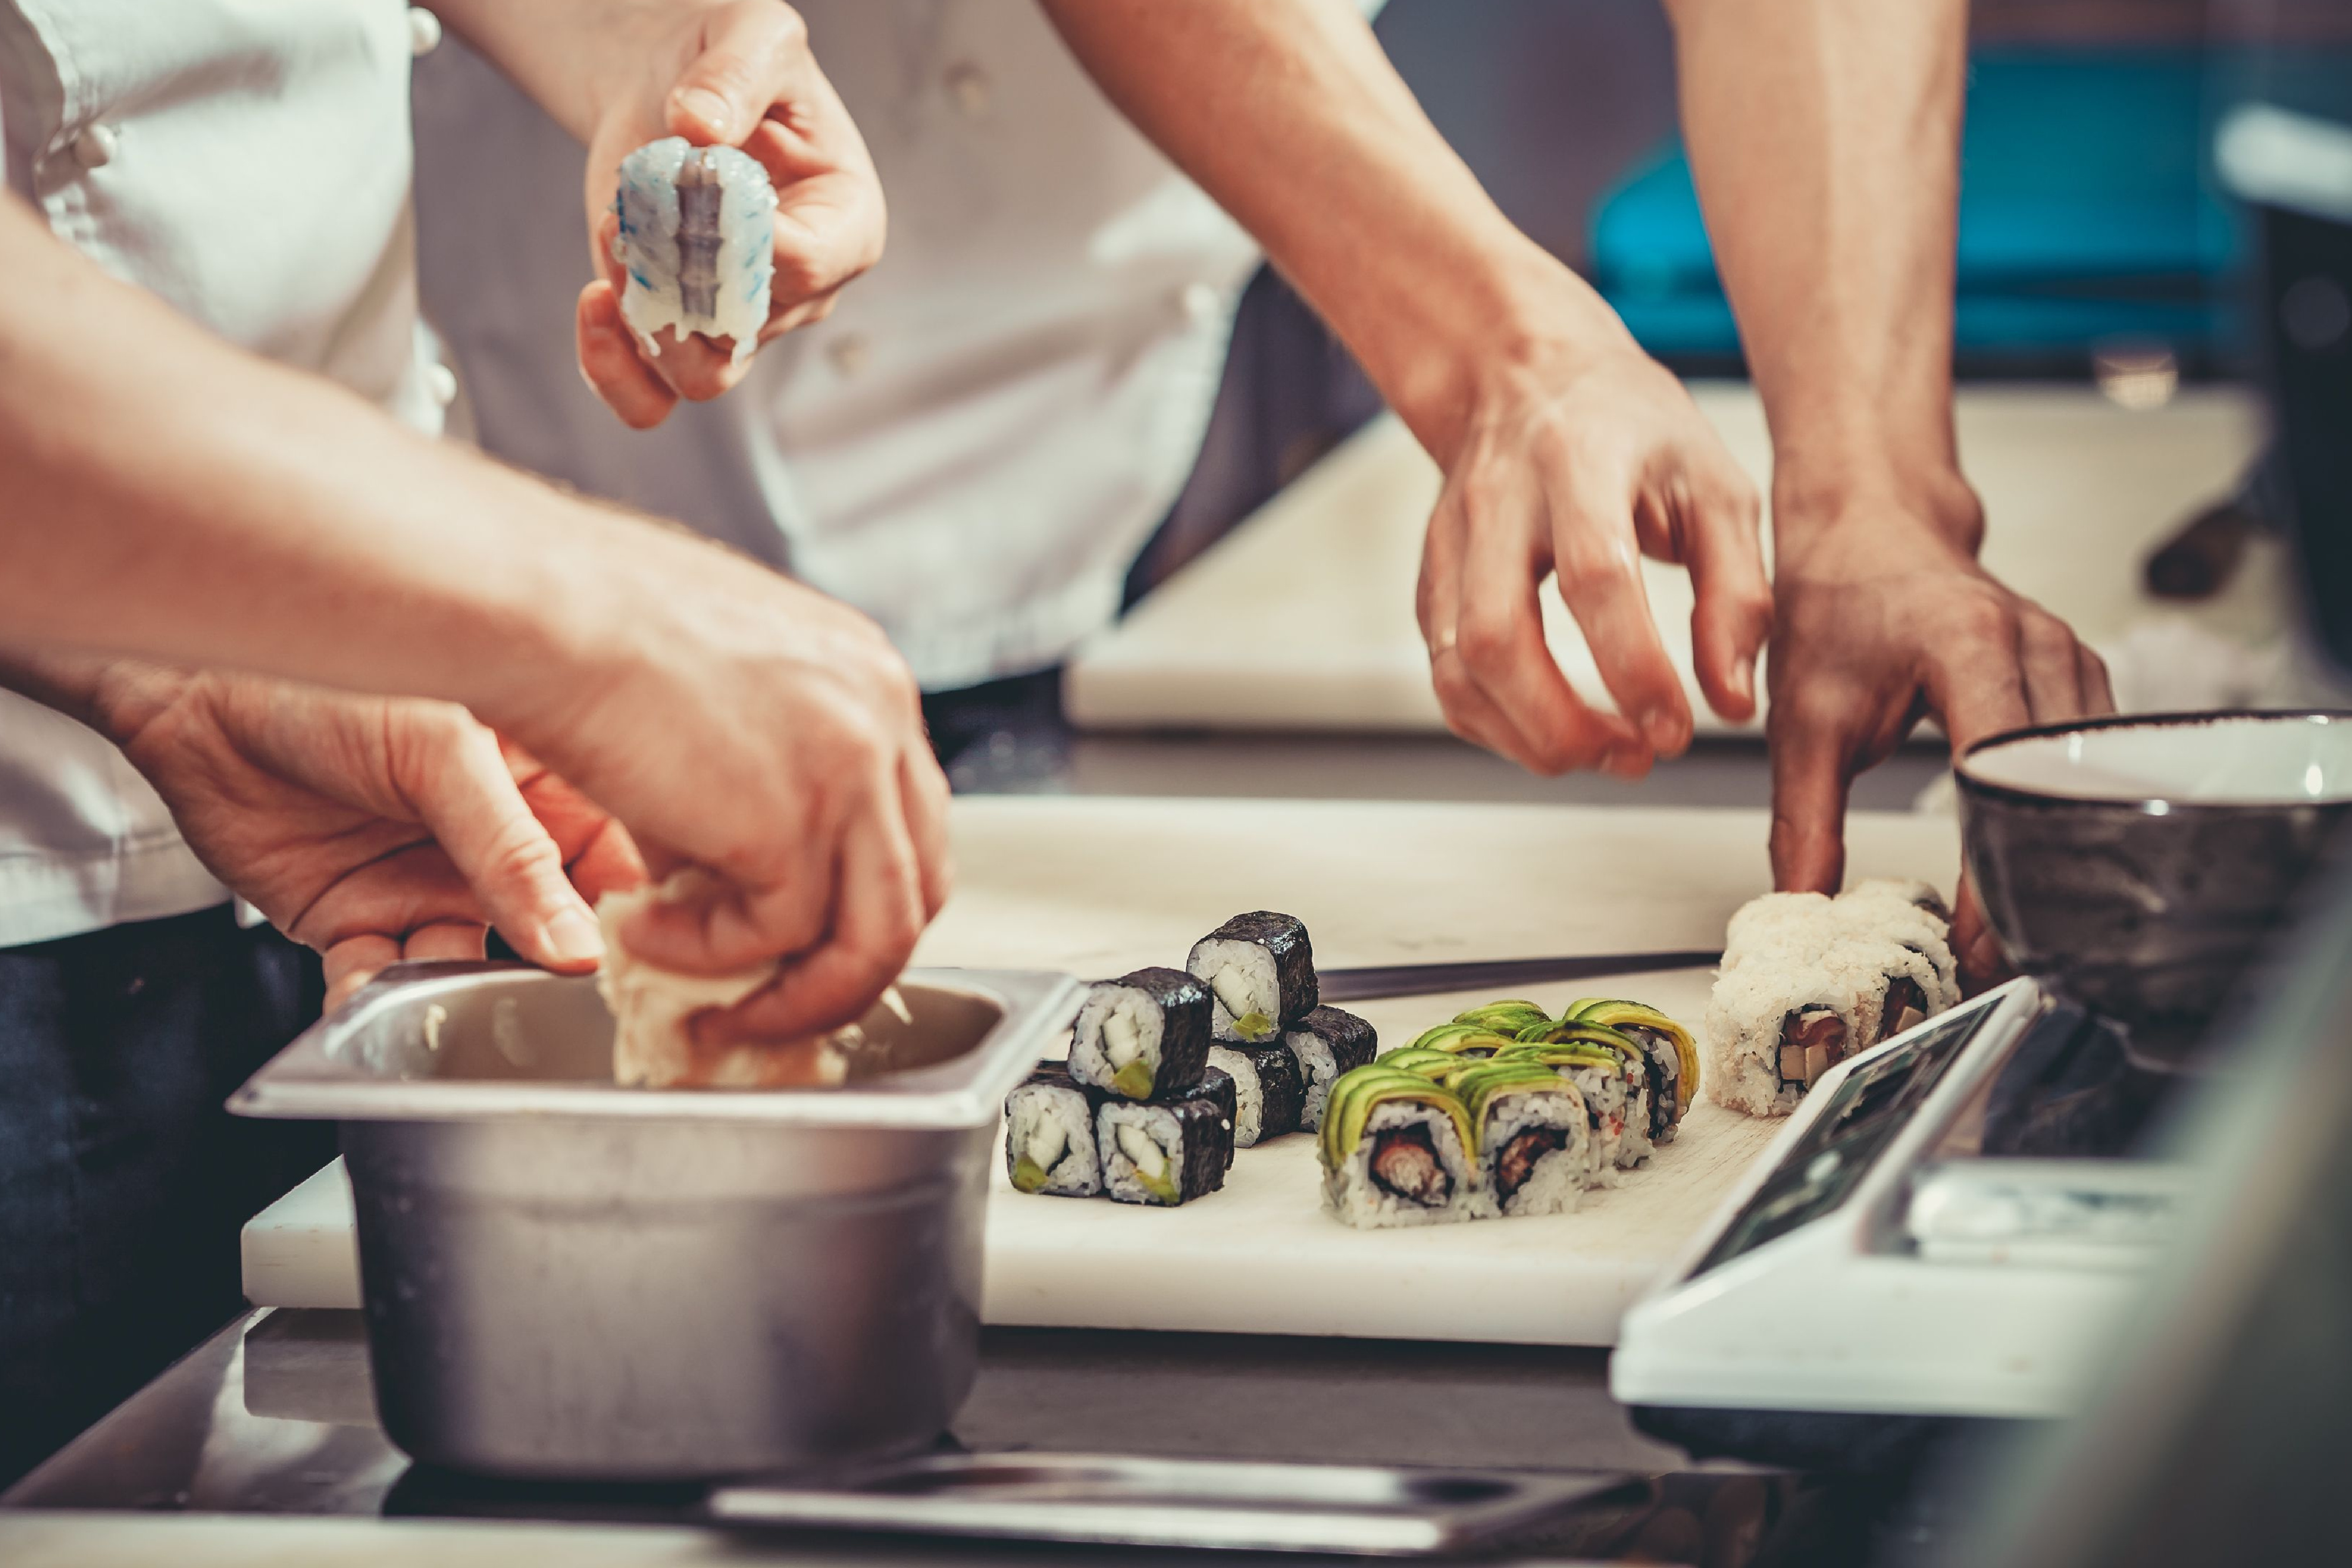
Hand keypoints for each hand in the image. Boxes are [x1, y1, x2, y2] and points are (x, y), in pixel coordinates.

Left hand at [94, 668, 644, 1007]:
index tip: (635, 967)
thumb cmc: (326, 682)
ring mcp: (429, 887)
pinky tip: (371, 997)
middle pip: (551, 933)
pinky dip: (376, 1001)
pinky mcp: (358, 921)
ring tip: (453, 999)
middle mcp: (494, 846)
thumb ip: (512, 854)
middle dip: (552, 975)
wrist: (194, 693)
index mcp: (543, 787)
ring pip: (472, 967)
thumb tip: (577, 944)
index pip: (617, 868)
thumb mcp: (445, 754)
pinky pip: (383, 981)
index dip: (630, 921)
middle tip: (555, 1007)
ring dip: (462, 993)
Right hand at [502, 522, 952, 1041]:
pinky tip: (641, 933)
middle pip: (914, 884)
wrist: (538, 606)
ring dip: (797, 992)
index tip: (796, 930)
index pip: (906, 817)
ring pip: (874, 935)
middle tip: (772, 995)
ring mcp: (852, 774)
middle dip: (846, 959)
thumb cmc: (585, 621)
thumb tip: (722, 861)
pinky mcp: (794, 824)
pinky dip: (710, 956)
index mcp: (867, 678)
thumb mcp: (711, 686)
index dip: (854, 889)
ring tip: (719, 1004)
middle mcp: (883, 720)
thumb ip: (747, 767)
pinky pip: (778, 936)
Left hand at [574, 0, 883, 427]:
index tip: (685, 171)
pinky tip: (592, 304)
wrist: (673, 83)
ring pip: (699, 375)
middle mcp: (801, 292)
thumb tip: (698, 127)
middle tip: (633, 200)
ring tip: (614, 231)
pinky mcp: (677, 333)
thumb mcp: (751, 32)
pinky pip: (651, 399)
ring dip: (641, 316)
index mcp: (846, 226)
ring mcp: (739, 324)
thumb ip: (736, 74)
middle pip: (746, 328)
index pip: (802, 265)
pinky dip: (614, 372)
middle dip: (676, 272)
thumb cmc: (731, 57)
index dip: (733, 234)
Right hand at [1414, 322, 1772, 776]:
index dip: (1634, 668)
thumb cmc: (1631, 429)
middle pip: (1497, 638)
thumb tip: (1730, 700)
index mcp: (1579, 463)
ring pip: (1458, 670)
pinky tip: (1555, 730)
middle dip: (1563, 726)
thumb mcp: (1715, 485)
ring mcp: (1449, 545)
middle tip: (1635, 756)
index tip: (1676, 728)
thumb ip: (1737, 593)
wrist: (1525, 374)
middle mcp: (1497, 504)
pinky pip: (1445, 676)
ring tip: (1603, 754)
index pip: (1594, 577)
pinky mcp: (1429, 582)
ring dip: (1528, 739)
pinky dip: (1497, 726)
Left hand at [1765, 493, 2114, 986]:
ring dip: (2055, 854)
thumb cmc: (1836, 603)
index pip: (1999, 775)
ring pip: (2086, 780)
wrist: (1869, 528)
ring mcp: (2069, 659)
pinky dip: (2061, 817)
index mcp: (1969, 645)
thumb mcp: (1802, 718)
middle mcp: (2038, 647)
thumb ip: (1802, 820)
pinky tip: (2037, 866)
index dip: (1992, 867)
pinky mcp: (2076, 678)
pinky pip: (2087, 762)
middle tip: (2003, 959)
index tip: (1975, 937)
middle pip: (2059, 787)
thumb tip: (1800, 909)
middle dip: (2034, 879)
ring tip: (2020, 928)